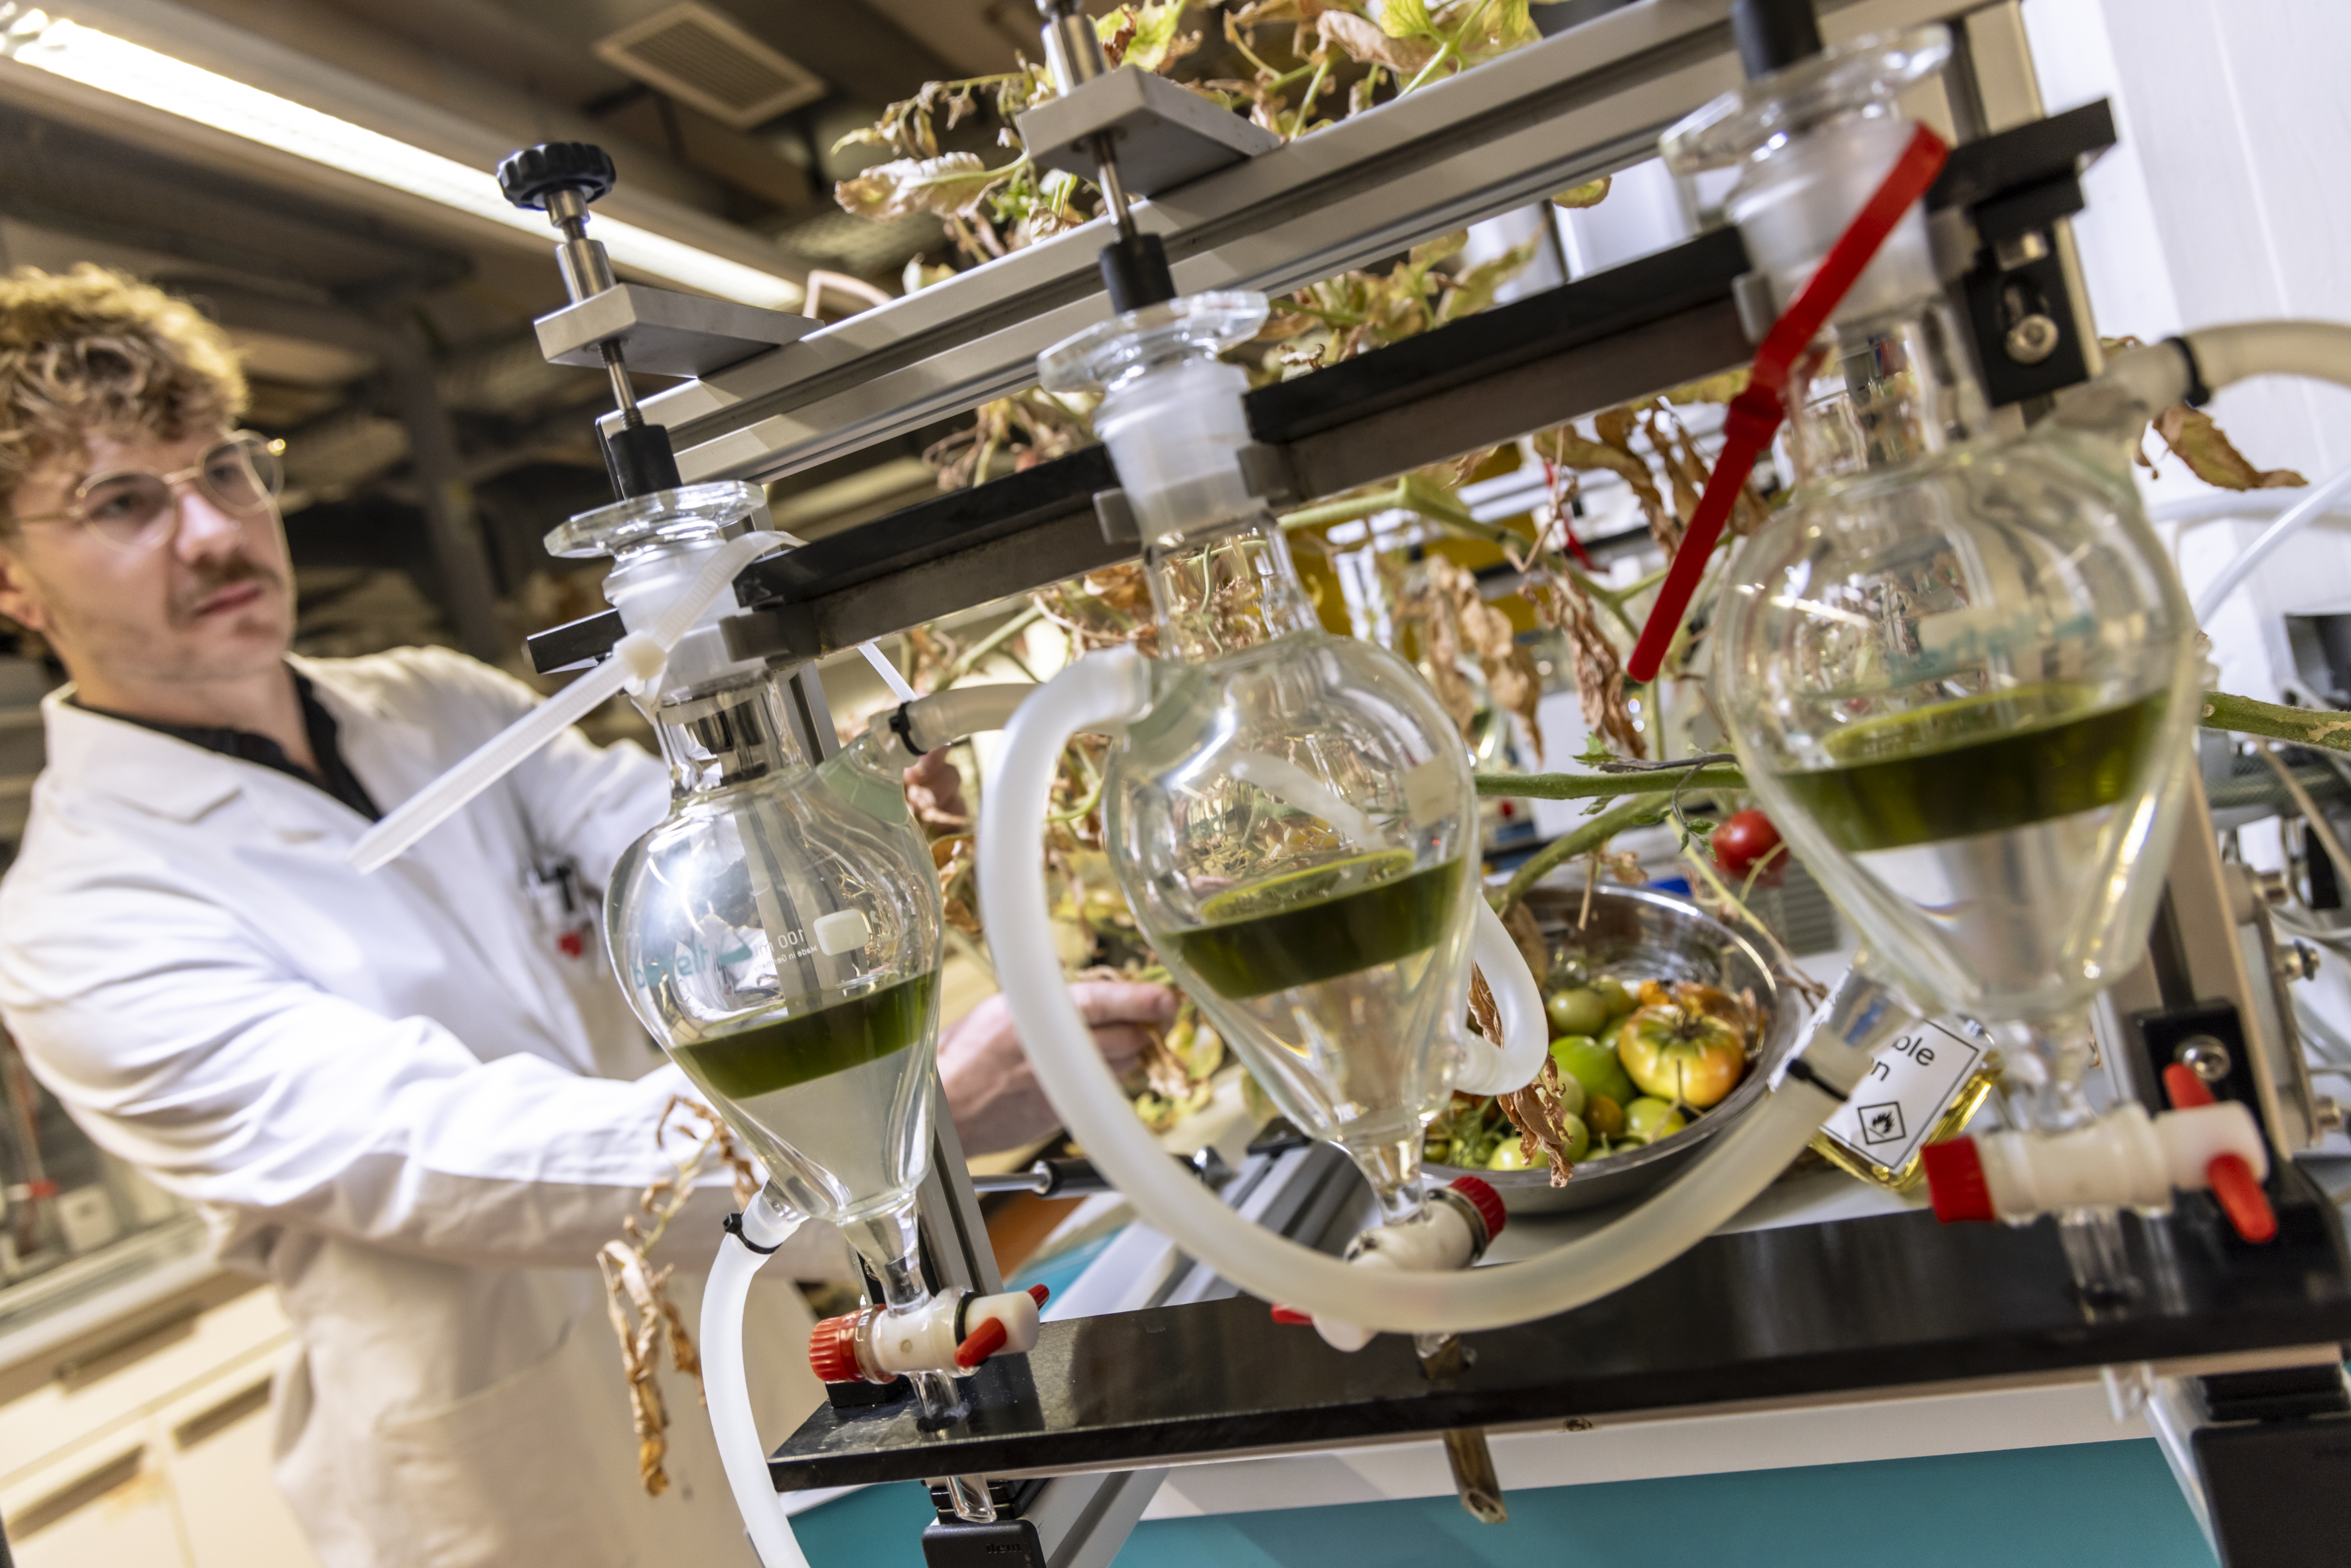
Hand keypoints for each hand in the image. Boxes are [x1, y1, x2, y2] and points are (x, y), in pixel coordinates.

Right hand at [940, 982, 1178, 1156]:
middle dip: (1145, 1026)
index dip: (1144, 1000)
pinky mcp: (1066, 1116)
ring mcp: (1064, 1089)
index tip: (1168, 998)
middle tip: (1152, 1016)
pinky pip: (1104, 1093)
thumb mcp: (998, 1009)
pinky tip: (1093, 1070)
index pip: (1105, 1002)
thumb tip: (1089, 994)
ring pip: (1123, 1068)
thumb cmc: (961, 1058)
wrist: (946, 1112)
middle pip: (1128, 1038)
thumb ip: (1044, 1000)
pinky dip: (1106, 1079)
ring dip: (1130, 1053)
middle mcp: (1054, 1054)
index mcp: (1034, 1016)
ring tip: (1123, 1039)